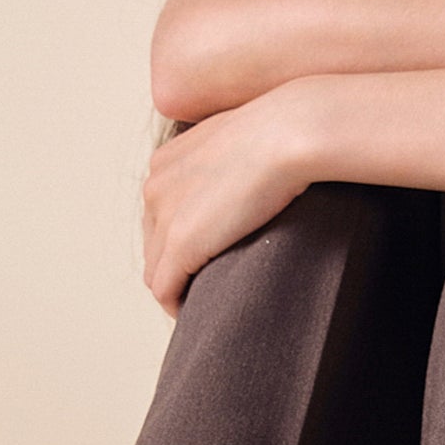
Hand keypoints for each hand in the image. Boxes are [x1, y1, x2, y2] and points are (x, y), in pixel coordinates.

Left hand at [141, 85, 313, 317]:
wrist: (290, 134)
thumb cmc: (285, 133)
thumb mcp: (246, 139)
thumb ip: (233, 160)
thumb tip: (254, 178)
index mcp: (168, 161)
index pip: (161, 212)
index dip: (181, 237)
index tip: (208, 252)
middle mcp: (156, 186)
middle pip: (154, 242)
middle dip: (175, 265)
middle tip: (207, 282)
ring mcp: (165, 216)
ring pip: (156, 269)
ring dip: (176, 288)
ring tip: (204, 300)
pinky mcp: (180, 245)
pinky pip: (165, 289)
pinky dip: (178, 305)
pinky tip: (200, 311)